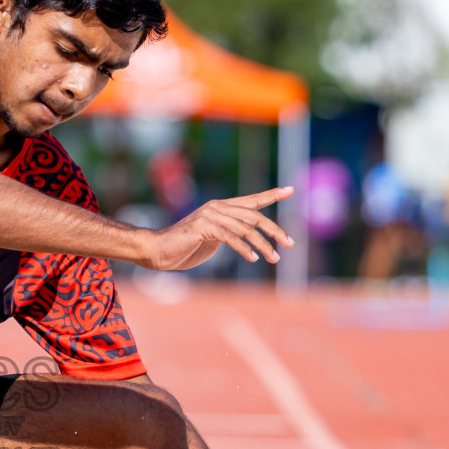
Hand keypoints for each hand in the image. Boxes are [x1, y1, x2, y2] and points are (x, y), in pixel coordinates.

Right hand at [147, 186, 294, 269]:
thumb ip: (228, 234)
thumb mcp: (212, 240)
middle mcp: (217, 207)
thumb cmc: (183, 248)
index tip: (290, 190)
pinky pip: (231, 237)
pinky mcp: (203, 227)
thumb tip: (245, 239)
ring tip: (274, 259)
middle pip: (254, 216)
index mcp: (221, 208)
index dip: (271, 195)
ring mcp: (210, 215)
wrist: (157, 251)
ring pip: (246, 228)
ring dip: (263, 245)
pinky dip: (245, 248)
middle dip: (275, 230)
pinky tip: (253, 258)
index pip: (251, 200)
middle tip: (290, 243)